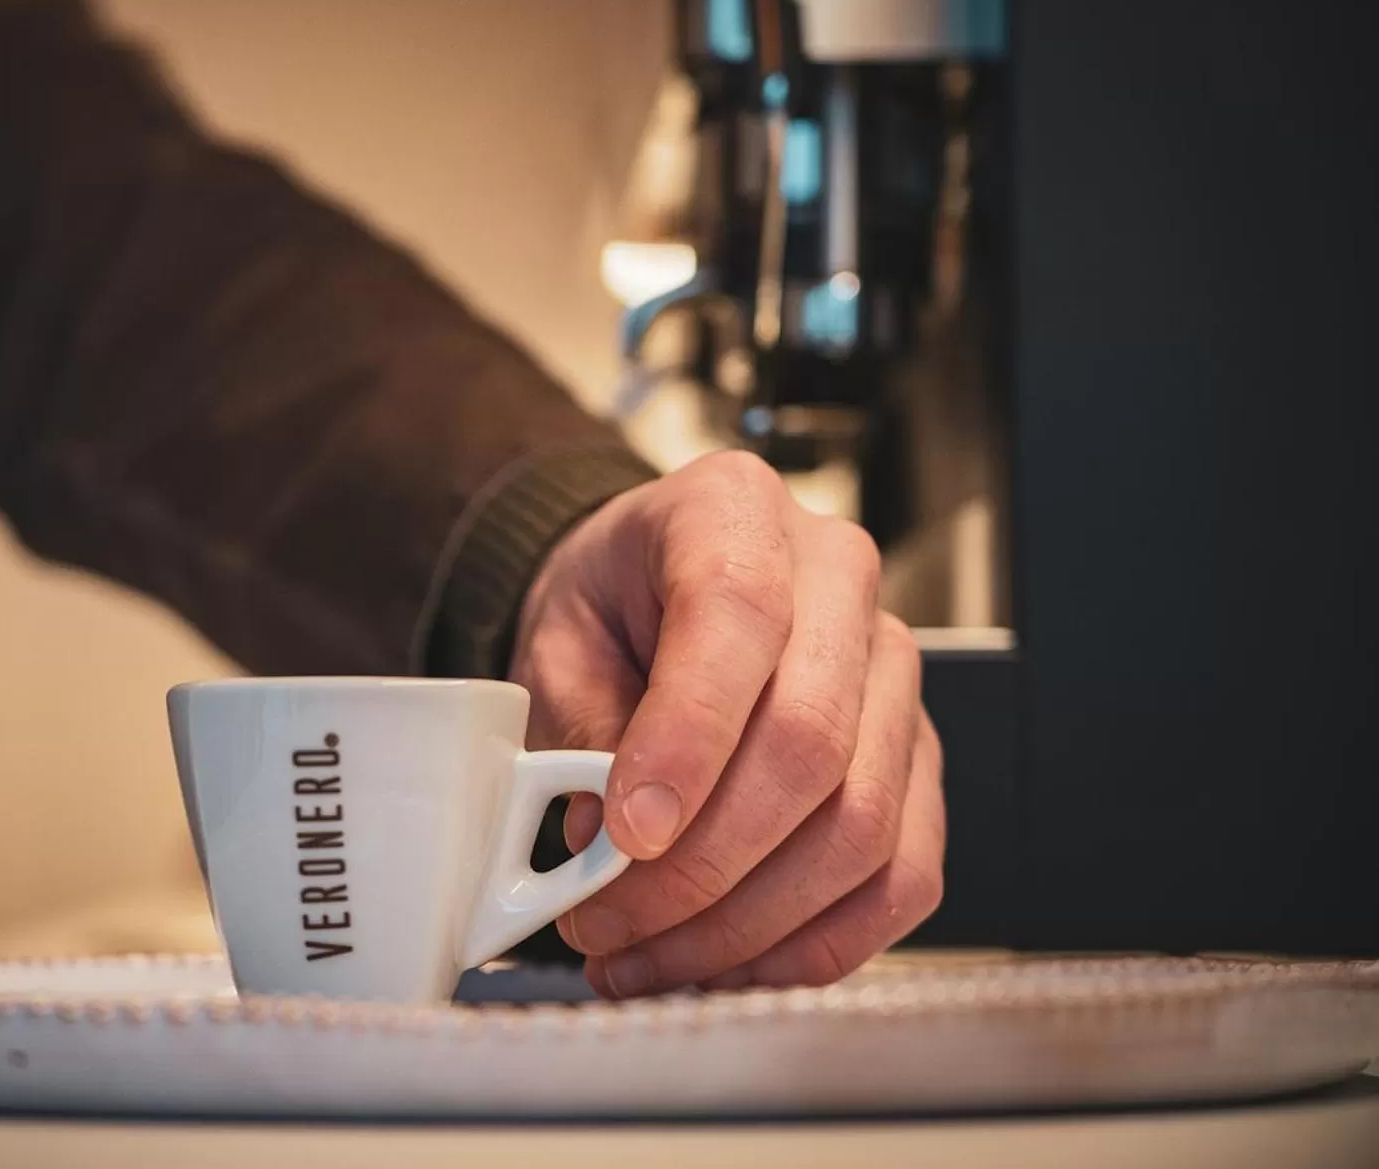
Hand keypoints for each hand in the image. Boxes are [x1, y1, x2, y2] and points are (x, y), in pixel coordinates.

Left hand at [510, 451, 944, 997]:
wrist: (648, 594)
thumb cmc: (608, 608)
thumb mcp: (559, 642)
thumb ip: (581, 731)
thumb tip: (611, 848)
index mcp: (735, 511)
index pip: (738, 617)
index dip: (687, 739)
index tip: (627, 834)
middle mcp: (839, 581)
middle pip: (810, 741)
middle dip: (704, 864)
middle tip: (609, 924)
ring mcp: (892, 673)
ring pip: (862, 823)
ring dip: (748, 922)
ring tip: (648, 959)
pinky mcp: (915, 758)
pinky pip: (902, 873)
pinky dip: (815, 941)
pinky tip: (730, 963)